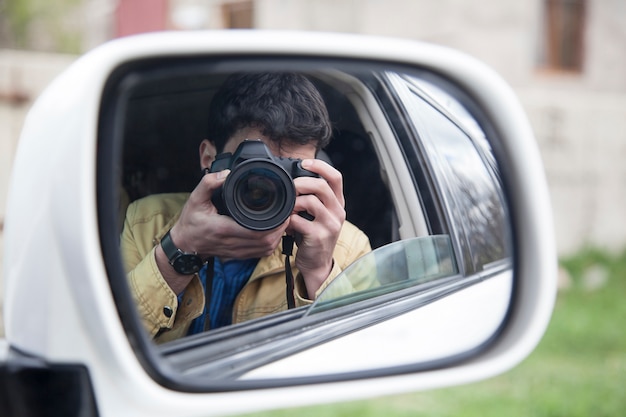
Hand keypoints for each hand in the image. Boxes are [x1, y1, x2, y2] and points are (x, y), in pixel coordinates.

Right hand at [156, 170, 287, 293]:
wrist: (184, 245)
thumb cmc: (190, 222)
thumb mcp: (195, 199)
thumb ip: (209, 183)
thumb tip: (226, 173)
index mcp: (224, 228)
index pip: (256, 231)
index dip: (274, 224)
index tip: (282, 211)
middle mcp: (232, 243)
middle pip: (266, 241)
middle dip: (280, 229)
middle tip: (287, 214)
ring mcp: (236, 251)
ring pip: (266, 249)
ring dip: (278, 237)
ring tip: (283, 222)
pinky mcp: (239, 256)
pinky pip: (260, 253)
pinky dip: (271, 244)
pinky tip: (274, 233)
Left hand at [288, 159, 345, 298]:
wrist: (317, 264)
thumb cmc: (313, 236)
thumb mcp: (318, 215)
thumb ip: (312, 198)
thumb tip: (292, 180)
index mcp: (338, 203)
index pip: (336, 177)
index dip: (320, 166)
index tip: (304, 163)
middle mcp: (338, 212)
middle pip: (322, 186)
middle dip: (301, 183)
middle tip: (290, 188)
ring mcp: (330, 225)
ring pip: (311, 202)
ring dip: (294, 202)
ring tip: (288, 208)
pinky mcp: (318, 236)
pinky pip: (299, 220)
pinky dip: (289, 219)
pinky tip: (286, 223)